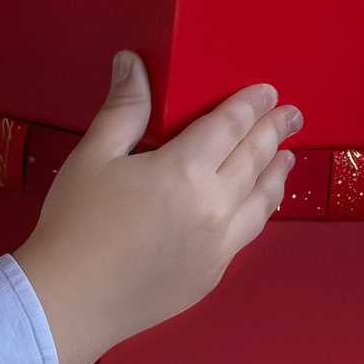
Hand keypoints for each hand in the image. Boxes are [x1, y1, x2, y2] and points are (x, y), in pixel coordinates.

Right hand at [15, 53, 299, 363]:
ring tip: (288, 157)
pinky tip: (258, 205)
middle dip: (275, 132)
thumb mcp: (94, 156)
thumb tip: (134, 62)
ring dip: (277, 173)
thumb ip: (124, 109)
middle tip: (293, 115)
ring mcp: (218, 244)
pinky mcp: (212, 274)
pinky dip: (261, 211)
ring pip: (262, 201)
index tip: (267, 92)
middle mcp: (212, 206)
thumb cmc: (75, 226)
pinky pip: (247, 234)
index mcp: (184, 170)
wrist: (70, 301)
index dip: (251, 105)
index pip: (230, 125)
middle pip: (254, 158)